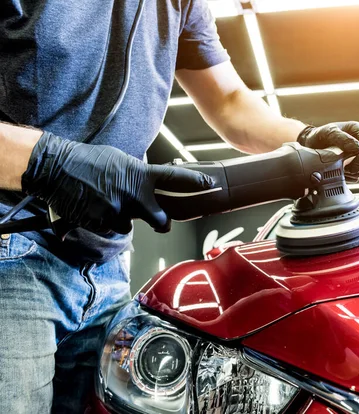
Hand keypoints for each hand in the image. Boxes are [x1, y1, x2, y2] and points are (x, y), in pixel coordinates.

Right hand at [22, 132, 213, 234]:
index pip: (174, 177)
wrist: (56, 167)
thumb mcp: (120, 160)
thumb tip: (149, 183)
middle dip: (162, 224)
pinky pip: (109, 228)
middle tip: (162, 224)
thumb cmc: (88, 160)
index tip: (210, 184)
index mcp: (140, 174)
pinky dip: (103, 223)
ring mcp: (118, 209)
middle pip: (160, 219)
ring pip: (129, 226)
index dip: (195, 181)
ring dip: (121, 220)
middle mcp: (134, 194)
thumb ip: (138, 174)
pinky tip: (93, 208)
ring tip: (105, 203)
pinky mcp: (102, 221)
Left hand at [297, 121, 358, 181]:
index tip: (353, 165)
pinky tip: (340, 174)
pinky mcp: (351, 164)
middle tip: (346, 169)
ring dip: (354, 172)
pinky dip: (349, 177)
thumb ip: (342, 138)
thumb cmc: (319, 135)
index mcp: (357, 131)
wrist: (309, 145)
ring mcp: (356, 154)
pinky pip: (357, 174)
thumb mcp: (328, 133)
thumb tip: (357, 148)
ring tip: (342, 170)